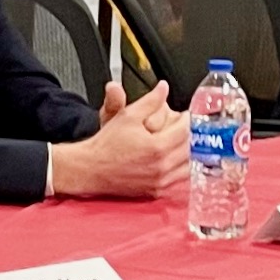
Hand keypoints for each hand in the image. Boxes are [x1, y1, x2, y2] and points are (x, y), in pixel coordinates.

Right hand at [47, 81, 188, 199]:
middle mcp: (161, 167)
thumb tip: (163, 87)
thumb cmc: (106, 144)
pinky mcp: (156, 191)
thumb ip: (150, 101)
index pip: (185, 131)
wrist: (90, 168)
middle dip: (189, 136)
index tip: (185, 115)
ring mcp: (160, 181)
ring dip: (188, 154)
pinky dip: (182, 170)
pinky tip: (176, 161)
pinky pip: (179, 181)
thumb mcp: (127, 116)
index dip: (187, 120)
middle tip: (185, 128)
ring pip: (188, 166)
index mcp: (157, 147)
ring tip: (182, 144)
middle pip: (190, 149)